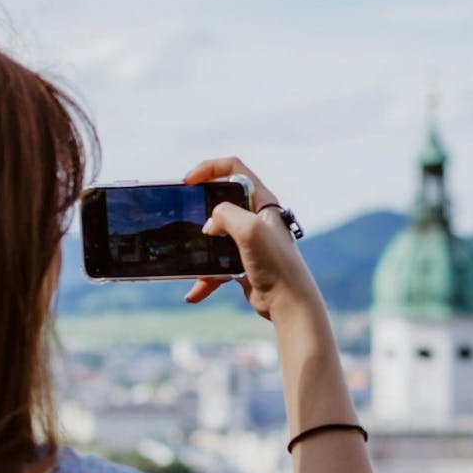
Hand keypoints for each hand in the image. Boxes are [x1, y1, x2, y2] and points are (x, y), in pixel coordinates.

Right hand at [180, 157, 321, 320]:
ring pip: (214, 235)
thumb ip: (225, 214)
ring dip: (200, 248)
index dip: (209, 169)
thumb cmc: (276, 264)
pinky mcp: (242, 262)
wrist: (289, 303)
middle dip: (199, 208)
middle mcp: (256, 217)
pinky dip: (204, 278)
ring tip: (187, 259)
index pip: (234, 169)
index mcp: (262, 201)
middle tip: (184, 215)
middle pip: (220, 201)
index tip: (188, 181)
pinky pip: (216, 266)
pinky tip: (194, 293)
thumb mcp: (249, 229)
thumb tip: (209, 225)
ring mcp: (248, 241)